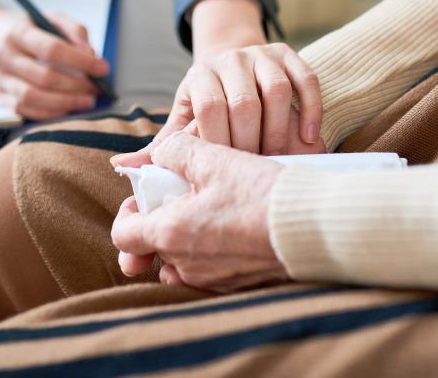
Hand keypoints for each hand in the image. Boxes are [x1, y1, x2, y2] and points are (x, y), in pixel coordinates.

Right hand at [0, 0, 108, 119]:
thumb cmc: (21, 26)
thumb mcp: (47, 16)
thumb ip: (73, 30)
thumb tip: (91, 54)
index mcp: (17, 32)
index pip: (52, 49)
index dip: (80, 61)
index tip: (102, 68)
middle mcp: (4, 56)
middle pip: (44, 76)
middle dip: (77, 85)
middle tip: (97, 88)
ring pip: (33, 97)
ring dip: (65, 103)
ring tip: (86, 101)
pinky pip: (25, 110)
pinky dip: (49, 113)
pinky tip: (67, 108)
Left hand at [111, 132, 287, 291]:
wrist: (314, 227)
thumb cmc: (262, 193)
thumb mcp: (215, 159)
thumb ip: (177, 151)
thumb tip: (160, 152)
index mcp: (172, 234)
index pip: (124, 235)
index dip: (129, 212)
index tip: (148, 195)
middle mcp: (187, 265)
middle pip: (155, 248)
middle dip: (164, 221)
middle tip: (186, 196)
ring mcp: (213, 280)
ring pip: (183, 262)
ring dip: (189, 238)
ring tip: (212, 209)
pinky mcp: (239, 285)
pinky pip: (211, 272)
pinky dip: (214, 251)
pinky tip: (234, 227)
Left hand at [112, 44, 324, 169]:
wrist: (233, 63)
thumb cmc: (207, 104)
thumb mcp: (183, 120)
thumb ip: (160, 146)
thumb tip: (122, 167)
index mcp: (199, 76)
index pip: (209, 108)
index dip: (218, 143)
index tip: (223, 173)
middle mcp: (230, 59)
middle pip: (245, 102)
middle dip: (250, 142)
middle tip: (253, 173)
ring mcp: (262, 54)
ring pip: (277, 91)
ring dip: (280, 130)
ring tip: (278, 160)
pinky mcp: (289, 54)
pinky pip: (306, 78)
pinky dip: (311, 109)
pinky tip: (309, 138)